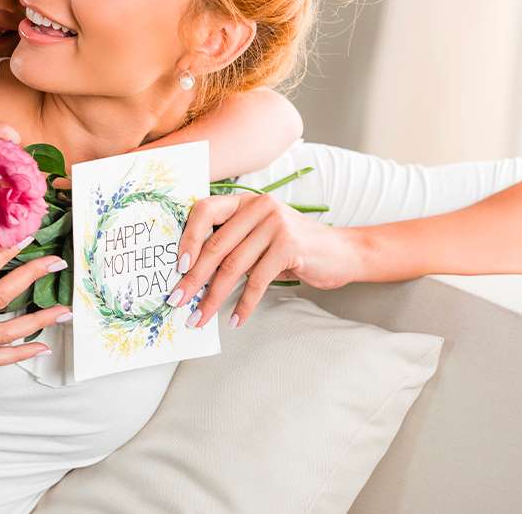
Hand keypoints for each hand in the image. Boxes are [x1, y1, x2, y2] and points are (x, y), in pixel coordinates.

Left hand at [168, 194, 360, 330]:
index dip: (187, 238)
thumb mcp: (260, 236)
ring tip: (200, 317)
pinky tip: (235, 319)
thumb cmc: (294, 247)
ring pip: (233, 266)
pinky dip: (244, 304)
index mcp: (245, 201)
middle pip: (215, 245)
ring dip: (213, 297)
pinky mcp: (289, 246)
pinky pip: (257, 281)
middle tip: (178, 300)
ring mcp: (275, 224)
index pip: (204, 210)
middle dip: (193, 278)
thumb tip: (192, 273)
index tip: (178, 267)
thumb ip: (233, 243)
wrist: (343, 252)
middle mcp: (258, 207)